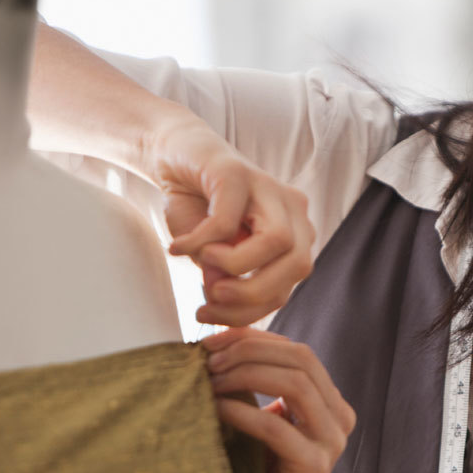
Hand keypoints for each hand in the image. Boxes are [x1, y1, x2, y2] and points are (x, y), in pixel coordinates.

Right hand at [147, 115, 314, 325]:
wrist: (173, 155)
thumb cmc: (196, 208)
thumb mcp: (211, 254)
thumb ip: (224, 278)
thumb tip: (224, 307)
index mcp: (294, 233)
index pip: (289, 285)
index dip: (252, 310)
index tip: (212, 316)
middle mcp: (292, 209)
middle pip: (299, 266)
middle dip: (253, 295)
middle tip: (211, 299)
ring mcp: (270, 186)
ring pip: (279, 242)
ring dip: (236, 266)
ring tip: (204, 264)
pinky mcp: (237, 172)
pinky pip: (228, 220)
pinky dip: (201, 242)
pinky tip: (178, 248)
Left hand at [203, 328, 355, 472]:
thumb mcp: (263, 424)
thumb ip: (257, 388)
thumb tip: (218, 346)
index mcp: (331, 402)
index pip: (297, 350)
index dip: (255, 338)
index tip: (211, 340)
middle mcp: (340, 417)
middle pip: (300, 358)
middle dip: (249, 350)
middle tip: (207, 360)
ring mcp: (332, 442)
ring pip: (295, 384)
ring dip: (246, 375)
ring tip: (210, 381)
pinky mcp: (314, 468)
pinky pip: (277, 427)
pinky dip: (242, 411)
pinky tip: (216, 409)